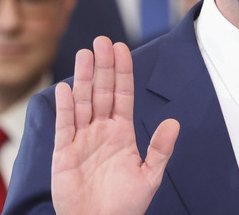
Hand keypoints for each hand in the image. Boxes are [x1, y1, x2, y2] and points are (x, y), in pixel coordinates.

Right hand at [51, 36, 179, 214]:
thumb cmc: (125, 205)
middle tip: (102, 41)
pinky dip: (65, 107)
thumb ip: (160, 149)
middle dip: (103, 66)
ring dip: (84, 79)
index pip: (122, 95)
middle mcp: (101, 131)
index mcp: (121, 132)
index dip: (122, 72)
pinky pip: (65, 126)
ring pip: (82, 102)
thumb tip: (174, 123)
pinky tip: (66, 88)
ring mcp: (81, 140)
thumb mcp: (149, 176)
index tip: (121, 49)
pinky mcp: (64, 154)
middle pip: (102, 92)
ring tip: (85, 54)